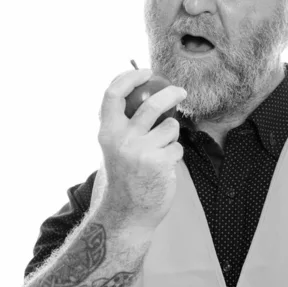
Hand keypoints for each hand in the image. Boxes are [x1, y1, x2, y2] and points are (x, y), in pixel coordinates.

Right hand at [97, 68, 186, 226]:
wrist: (127, 213)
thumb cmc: (124, 177)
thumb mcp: (114, 148)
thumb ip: (123, 123)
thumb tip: (143, 91)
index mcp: (107, 132)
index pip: (113, 93)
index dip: (130, 77)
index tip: (147, 73)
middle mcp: (121, 139)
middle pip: (151, 104)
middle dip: (171, 93)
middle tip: (180, 92)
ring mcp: (140, 150)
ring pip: (170, 126)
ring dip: (172, 135)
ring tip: (161, 151)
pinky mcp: (159, 162)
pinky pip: (176, 146)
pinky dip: (174, 154)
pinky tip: (163, 168)